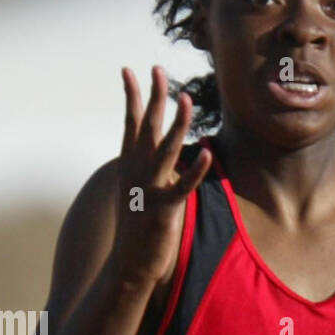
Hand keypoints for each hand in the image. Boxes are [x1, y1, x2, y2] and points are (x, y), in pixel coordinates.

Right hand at [113, 65, 211, 280]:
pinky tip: (207, 154)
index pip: (130, 124)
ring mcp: (149, 191)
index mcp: (128, 168)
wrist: (127, 266)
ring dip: (177, 124)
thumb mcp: (136, 195)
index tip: (129, 70)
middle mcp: (135, 174)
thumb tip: (158, 156)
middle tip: (159, 69)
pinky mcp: (164, 211)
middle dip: (154, 98)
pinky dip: (194, 171)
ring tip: (186, 99)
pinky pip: (182, 187)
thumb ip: (146, 172)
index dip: (131, 97)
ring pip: (165, 151)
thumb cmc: (136, 231)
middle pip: (147, 128)